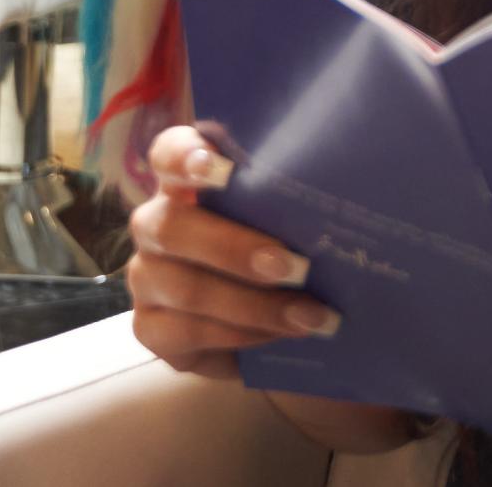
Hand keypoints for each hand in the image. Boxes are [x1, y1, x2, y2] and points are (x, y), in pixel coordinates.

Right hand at [127, 125, 341, 381]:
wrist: (268, 326)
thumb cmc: (285, 250)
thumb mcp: (289, 219)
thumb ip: (294, 199)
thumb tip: (345, 181)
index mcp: (186, 182)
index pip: (167, 153)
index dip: (185, 156)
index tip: (220, 167)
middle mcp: (156, 225)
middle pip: (173, 226)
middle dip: (236, 248)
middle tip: (296, 267)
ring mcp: (146, 278)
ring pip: (187, 288)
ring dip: (257, 305)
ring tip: (312, 316)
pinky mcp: (150, 329)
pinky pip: (188, 333)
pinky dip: (241, 336)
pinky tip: (279, 337)